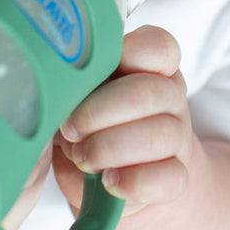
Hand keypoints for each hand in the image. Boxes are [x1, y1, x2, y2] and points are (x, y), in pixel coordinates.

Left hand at [54, 25, 191, 216]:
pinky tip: (108, 182)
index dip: (130, 53)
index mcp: (149, 67)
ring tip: (81, 157)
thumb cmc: (90, 127)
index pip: (159, 46)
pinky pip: (170, 177)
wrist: (111, 182)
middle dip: (101, 110)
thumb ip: (76, 82)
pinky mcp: (178, 178)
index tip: (92, 72)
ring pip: (160, 135)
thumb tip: (51, 79)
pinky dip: (135, 181)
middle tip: (69, 128)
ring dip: (111, 147)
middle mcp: (169, 97)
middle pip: (151, 91)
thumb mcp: (81, 98)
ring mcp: (178, 138)